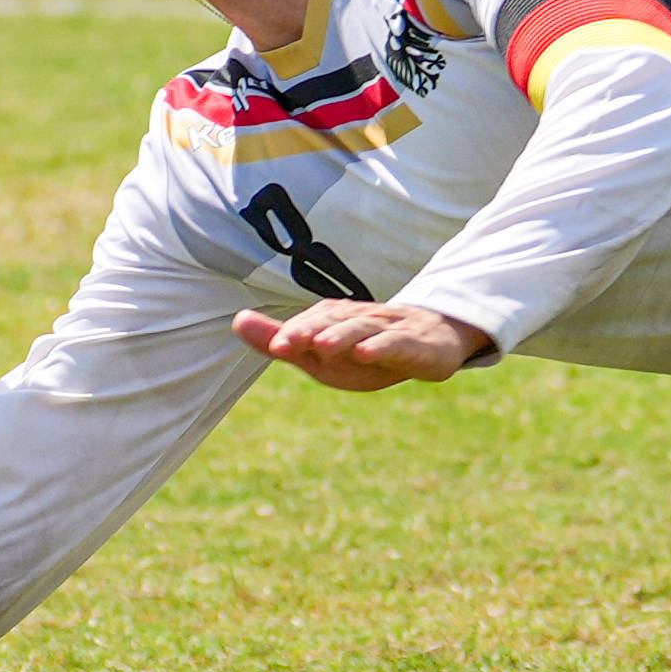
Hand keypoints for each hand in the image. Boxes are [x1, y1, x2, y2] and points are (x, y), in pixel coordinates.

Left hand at [230, 300, 490, 389]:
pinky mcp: (418, 345)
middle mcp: (363, 318)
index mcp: (339, 318)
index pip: (315, 320)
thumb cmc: (367, 350)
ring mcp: (392, 328)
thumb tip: (237, 320)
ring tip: (322, 347)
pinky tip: (367, 354)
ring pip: (365, 329)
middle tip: (286, 343)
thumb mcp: (323, 353)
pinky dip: (383, 346)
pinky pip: (399, 344)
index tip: (274, 344)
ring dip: (343, 336)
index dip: (295, 331)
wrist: (433, 340)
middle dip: (311, 329)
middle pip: (336, 321)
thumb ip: (283, 340)